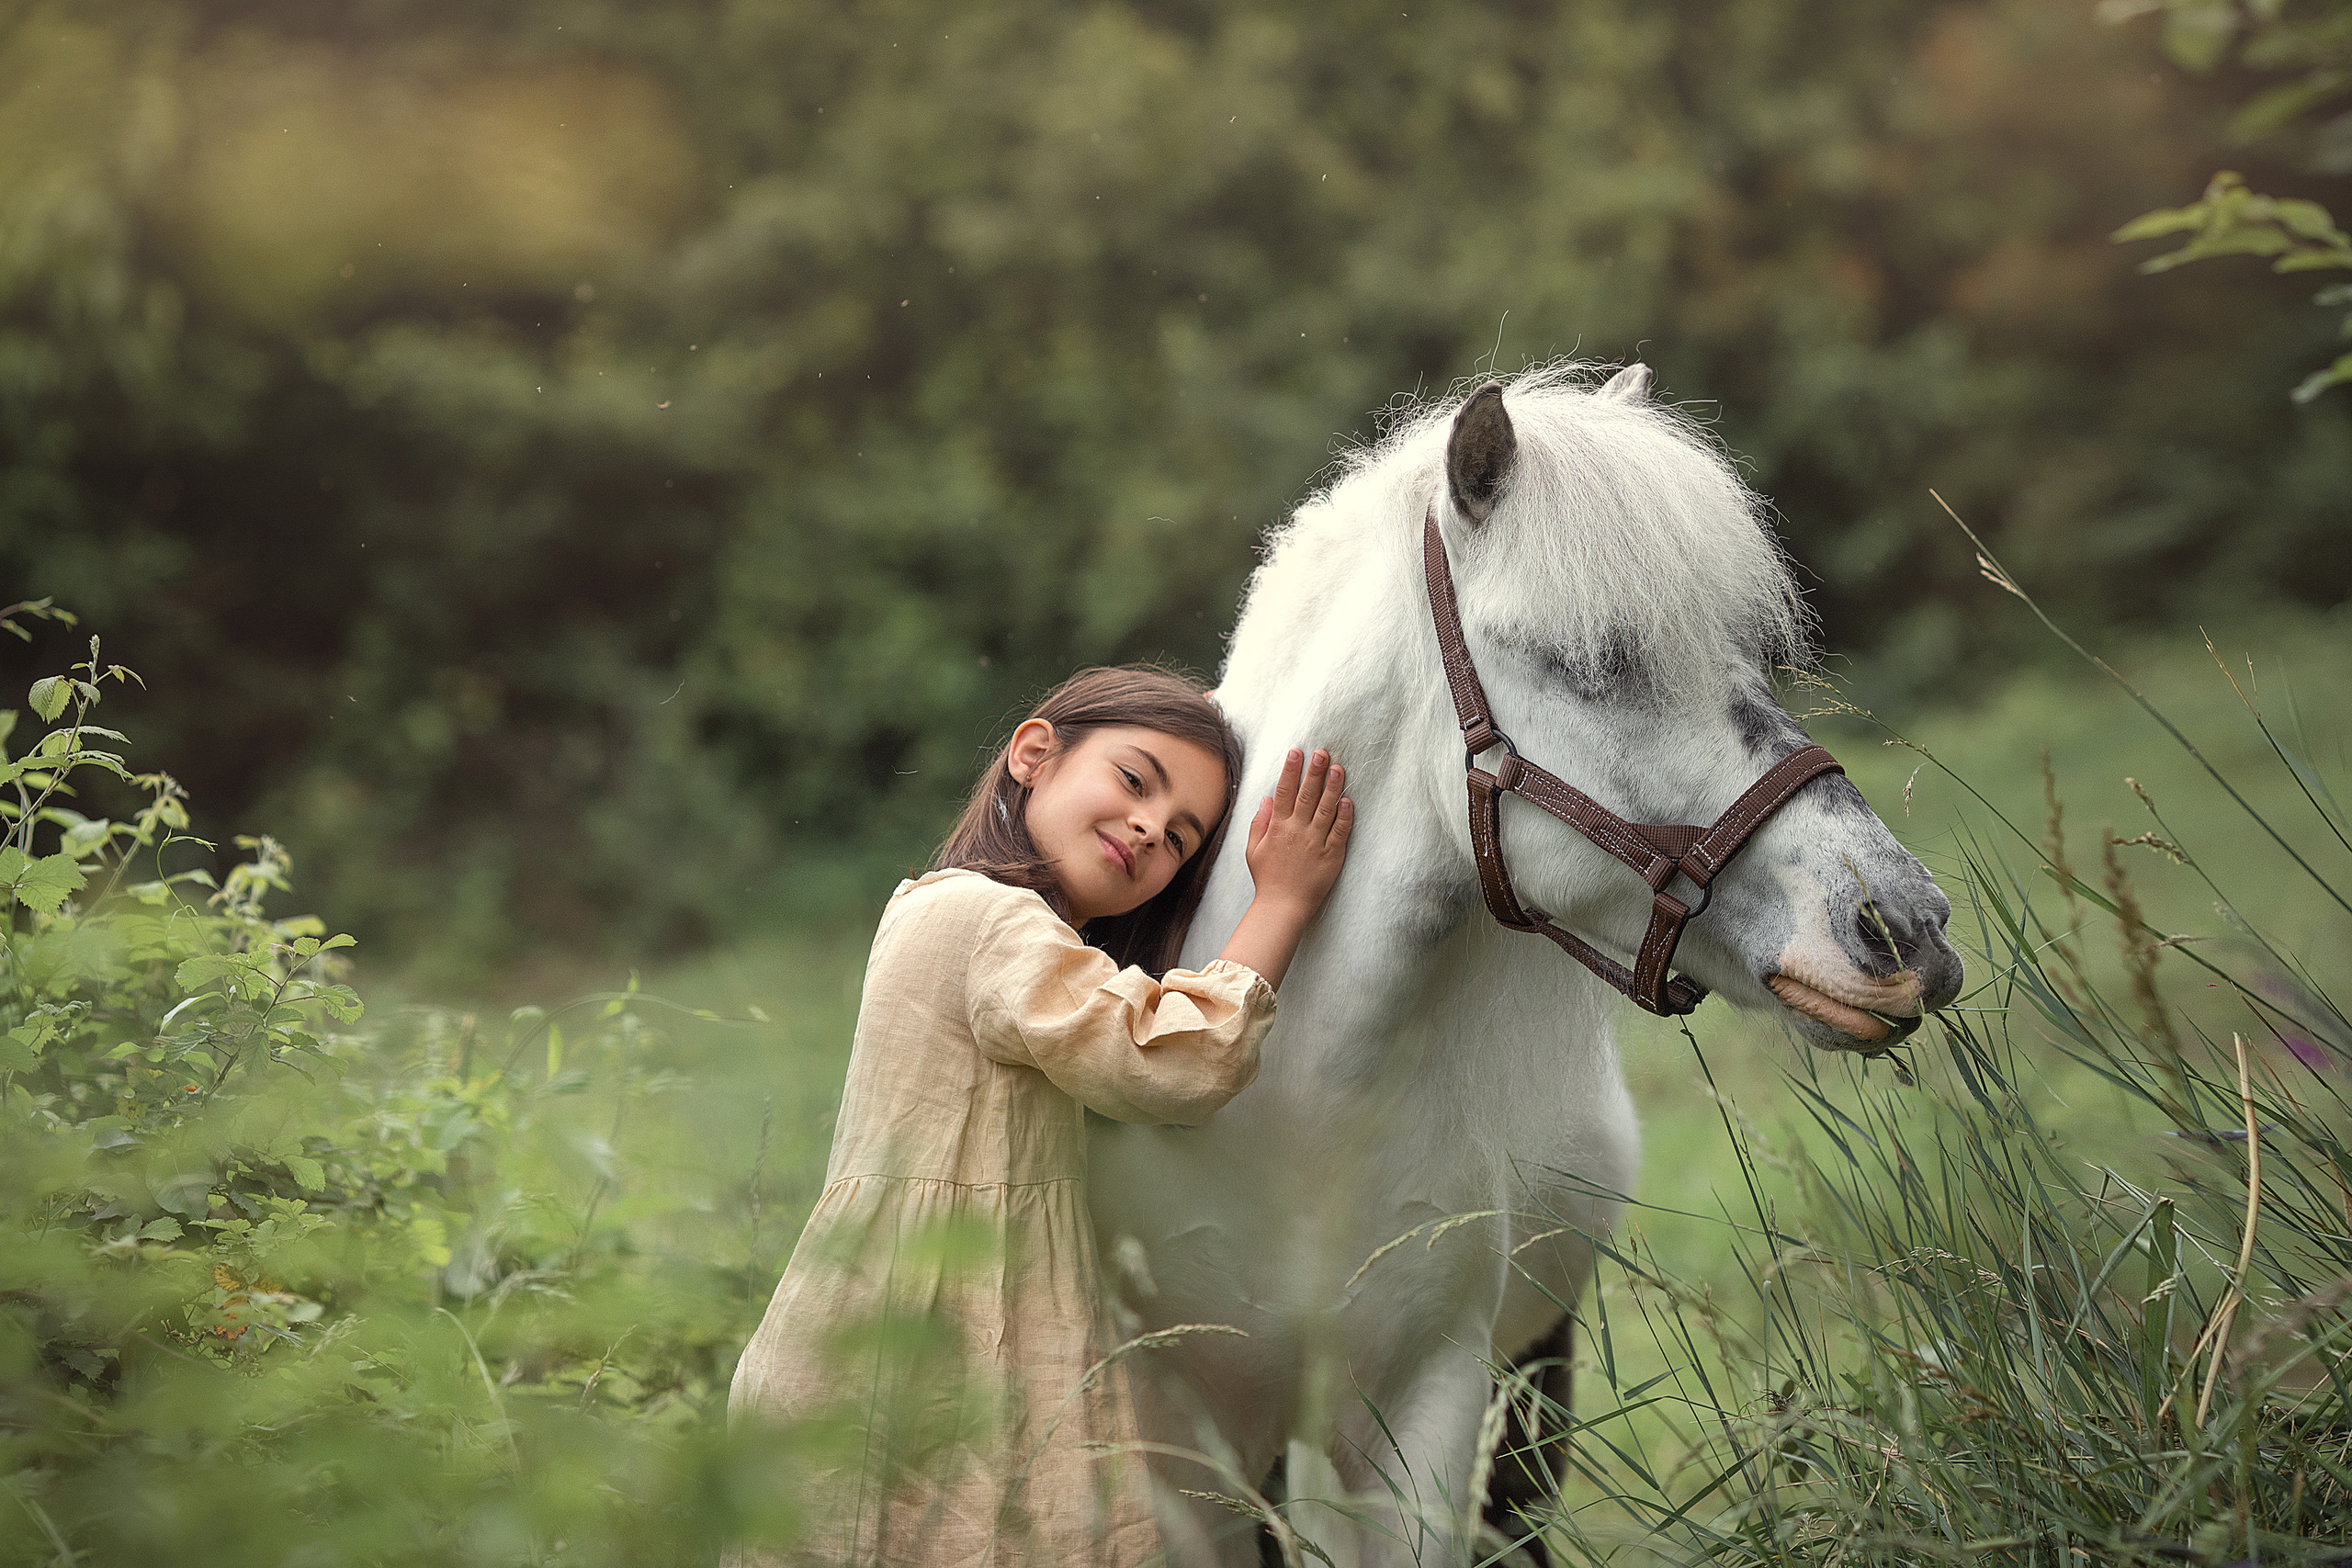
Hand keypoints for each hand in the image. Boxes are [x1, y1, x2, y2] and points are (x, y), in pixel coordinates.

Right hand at [1219, 748, 1352, 988]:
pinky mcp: (1332, 855)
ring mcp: (1315, 842)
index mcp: (1278, 827)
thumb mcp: (1254, 849)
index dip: (1290, 771)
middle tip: (1322, 752)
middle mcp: (1297, 831)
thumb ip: (1260, 822)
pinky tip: (1348, 800)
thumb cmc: (1267, 877)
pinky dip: (1345, 816)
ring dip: (1333, 787)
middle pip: (1307, 795)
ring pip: (1327, 809)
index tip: (1296, 752)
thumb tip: (1267, 799)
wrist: (1282, 906)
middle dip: (1315, 771)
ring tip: (1339, 768)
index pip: (1284, 792)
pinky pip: (1340, 832)